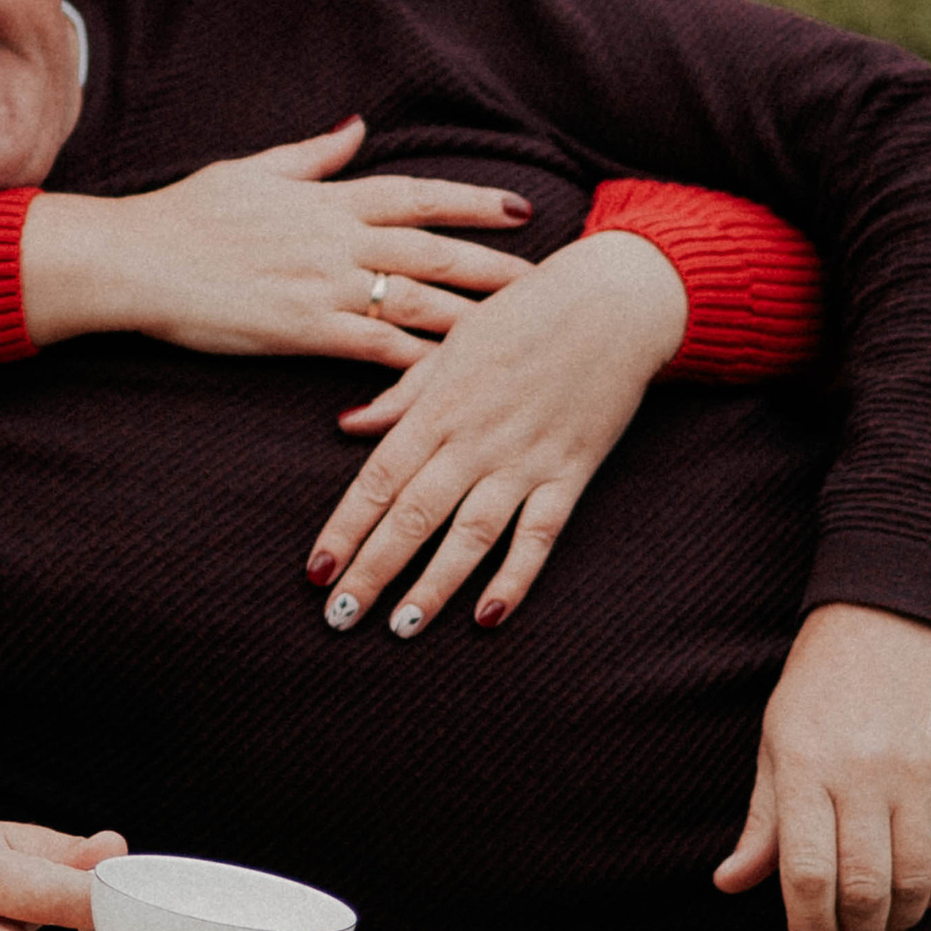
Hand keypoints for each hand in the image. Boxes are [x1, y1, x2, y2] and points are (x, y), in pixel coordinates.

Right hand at [21, 118, 532, 364]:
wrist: (136, 258)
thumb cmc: (185, 215)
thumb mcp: (252, 171)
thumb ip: (312, 155)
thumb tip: (357, 126)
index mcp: (327, 200)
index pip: (419, 195)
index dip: (473, 201)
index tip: (520, 207)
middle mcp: (337, 239)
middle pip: (437, 251)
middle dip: (497, 266)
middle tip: (550, 282)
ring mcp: (324, 285)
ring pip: (420, 302)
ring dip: (473, 318)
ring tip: (520, 334)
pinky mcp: (304, 329)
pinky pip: (376, 350)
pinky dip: (416, 364)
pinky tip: (451, 380)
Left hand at [307, 229, 686, 634]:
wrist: (614, 302)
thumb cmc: (526, 315)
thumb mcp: (453, 344)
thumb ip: (402, 394)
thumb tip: (348, 426)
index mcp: (439, 407)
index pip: (378, 481)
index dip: (344, 530)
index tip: (316, 572)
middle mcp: (476, 439)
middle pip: (414, 517)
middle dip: (373, 572)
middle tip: (339, 619)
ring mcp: (525, 460)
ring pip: (470, 536)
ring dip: (434, 587)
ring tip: (402, 628)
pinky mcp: (570, 473)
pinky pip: (539, 536)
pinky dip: (515, 579)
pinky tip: (488, 617)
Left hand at [715, 604, 930, 930]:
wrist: (896, 614)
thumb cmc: (822, 686)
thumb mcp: (777, 741)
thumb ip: (763, 820)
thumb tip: (730, 884)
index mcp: (803, 766)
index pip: (804, 873)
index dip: (808, 926)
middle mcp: (862, 771)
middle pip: (865, 886)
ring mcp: (920, 771)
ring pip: (916, 880)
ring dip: (900, 917)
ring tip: (885, 920)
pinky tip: (927, 892)